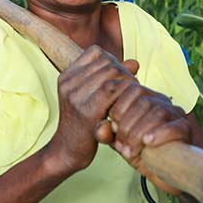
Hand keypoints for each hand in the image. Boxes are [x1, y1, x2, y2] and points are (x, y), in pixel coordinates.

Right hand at [47, 46, 140, 175]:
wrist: (67, 151)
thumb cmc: (83, 123)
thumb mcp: (93, 96)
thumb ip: (113, 78)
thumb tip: (135, 63)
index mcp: (67, 75)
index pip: (96, 52)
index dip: (112, 61)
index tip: (118, 79)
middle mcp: (69, 82)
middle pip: (108, 62)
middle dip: (125, 73)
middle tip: (130, 90)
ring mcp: (76, 96)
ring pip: (113, 72)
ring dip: (128, 83)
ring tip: (129, 98)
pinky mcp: (86, 111)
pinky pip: (113, 89)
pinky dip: (125, 94)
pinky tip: (126, 106)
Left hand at [95, 83, 192, 193]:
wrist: (164, 173)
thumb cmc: (141, 153)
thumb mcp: (120, 144)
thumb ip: (108, 135)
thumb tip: (101, 127)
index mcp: (144, 98)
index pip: (131, 89)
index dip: (119, 107)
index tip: (113, 127)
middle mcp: (161, 101)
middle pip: (143, 101)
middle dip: (127, 124)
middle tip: (121, 145)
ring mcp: (175, 113)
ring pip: (157, 112)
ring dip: (139, 133)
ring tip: (130, 151)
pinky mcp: (186, 129)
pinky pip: (174, 126)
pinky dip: (159, 134)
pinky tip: (148, 143)